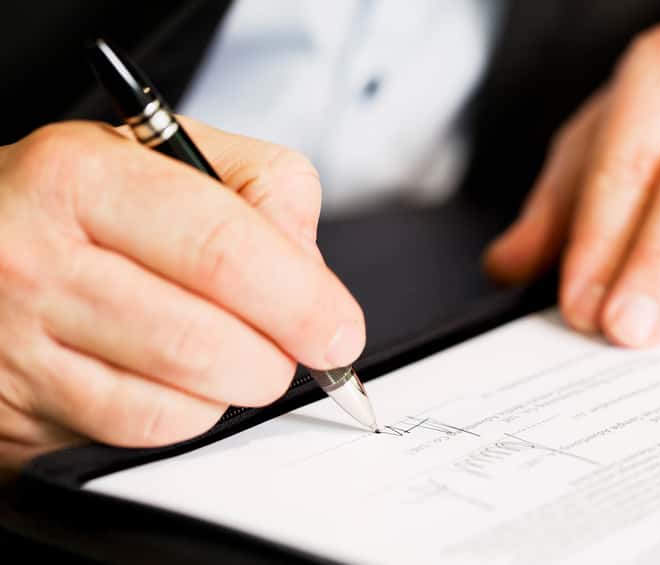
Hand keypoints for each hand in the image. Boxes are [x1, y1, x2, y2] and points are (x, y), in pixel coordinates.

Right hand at [0, 118, 364, 473]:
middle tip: (298, 346)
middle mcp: (37, 260)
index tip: (339, 330)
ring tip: (235, 351)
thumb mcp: (168, 153)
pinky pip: (141, 433)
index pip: (222, 251)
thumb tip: (312, 273)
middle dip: (278, 356)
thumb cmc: (86, 200)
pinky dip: (190, 413)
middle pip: (202, 340)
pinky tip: (182, 377)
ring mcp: (19, 344)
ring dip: (236, 386)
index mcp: (83, 176)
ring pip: (177, 400)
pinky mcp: (22, 409)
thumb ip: (261, 187)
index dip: (301, 300)